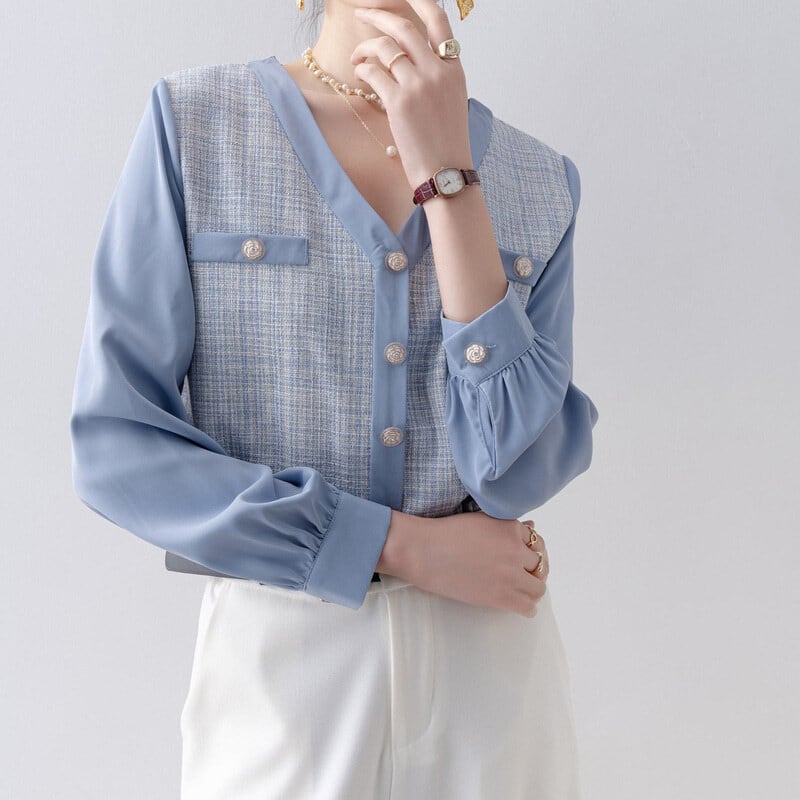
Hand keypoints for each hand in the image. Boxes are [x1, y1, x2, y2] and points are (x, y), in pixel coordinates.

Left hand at [350, 0, 472, 188]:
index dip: (419, 0)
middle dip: (378, 14)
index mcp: (454, 70)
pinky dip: (363, 70)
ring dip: (365, 47)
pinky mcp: (399, 102)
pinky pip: (373, 72)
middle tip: (363, 13)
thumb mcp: (451, 104)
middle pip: (404, 26)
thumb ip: (437, 79)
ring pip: (385, 47)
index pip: (439, 21)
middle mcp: (438, 72)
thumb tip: (412, 62)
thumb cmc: (446, 146)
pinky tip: (361, 77)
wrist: (446, 174)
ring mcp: (419, 86)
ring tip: (357, 58)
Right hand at [396, 511, 550, 617]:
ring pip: (538, 587)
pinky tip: (518, 603)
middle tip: (521, 575)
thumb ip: (507, 525)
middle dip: (533, 570)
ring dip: (531, 588)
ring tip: (520, 590)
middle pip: (540, 565)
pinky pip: (528, 606)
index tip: (522, 558)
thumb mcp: (481, 520)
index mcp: (510, 528)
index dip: (529, 551)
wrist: (424, 551)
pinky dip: (527, 607)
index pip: (536, 542)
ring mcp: (510, 574)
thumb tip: (532, 528)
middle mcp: (515, 550)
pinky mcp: (500, 596)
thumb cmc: (446, 532)